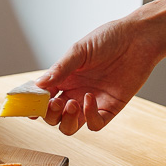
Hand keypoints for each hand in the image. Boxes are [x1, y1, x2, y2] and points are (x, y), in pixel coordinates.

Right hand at [35, 17, 159, 134]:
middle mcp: (75, 92)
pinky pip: (95, 124)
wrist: (138, 38)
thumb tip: (38, 85)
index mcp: (64, 78)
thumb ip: (59, 69)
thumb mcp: (79, 51)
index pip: (43, 98)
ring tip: (70, 103)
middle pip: (53, 117)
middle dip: (49, 114)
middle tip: (54, 102)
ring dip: (65, 120)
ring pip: (70, 126)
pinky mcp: (110, 108)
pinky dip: (89, 116)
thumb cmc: (109, 39)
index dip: (33, 105)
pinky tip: (90, 98)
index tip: (27, 107)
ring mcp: (92, 102)